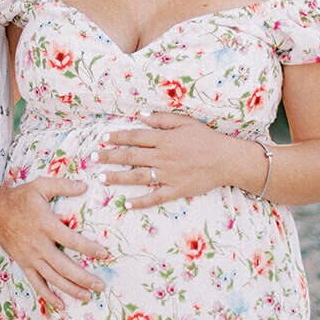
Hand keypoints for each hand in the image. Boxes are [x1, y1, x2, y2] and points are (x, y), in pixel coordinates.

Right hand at [0, 176, 107, 308]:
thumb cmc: (20, 198)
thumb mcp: (41, 185)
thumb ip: (63, 185)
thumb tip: (85, 186)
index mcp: (45, 225)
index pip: (71, 240)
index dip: (88, 249)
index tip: (104, 254)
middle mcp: (38, 244)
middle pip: (64, 266)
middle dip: (83, 277)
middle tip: (100, 285)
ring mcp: (30, 257)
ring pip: (52, 278)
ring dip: (70, 289)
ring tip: (87, 296)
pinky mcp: (23, 264)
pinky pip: (37, 283)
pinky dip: (48, 296)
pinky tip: (62, 305)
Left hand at [92, 112, 237, 208]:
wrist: (227, 160)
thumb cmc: (206, 139)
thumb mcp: (185, 122)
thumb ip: (162, 119)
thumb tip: (140, 115)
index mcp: (164, 139)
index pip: (135, 137)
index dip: (117, 137)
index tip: (103, 138)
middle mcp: (163, 157)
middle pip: (131, 156)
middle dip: (109, 157)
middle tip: (92, 158)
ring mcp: (169, 175)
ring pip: (138, 176)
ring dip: (118, 177)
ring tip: (102, 178)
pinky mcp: (176, 190)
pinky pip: (155, 197)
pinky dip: (141, 201)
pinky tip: (127, 204)